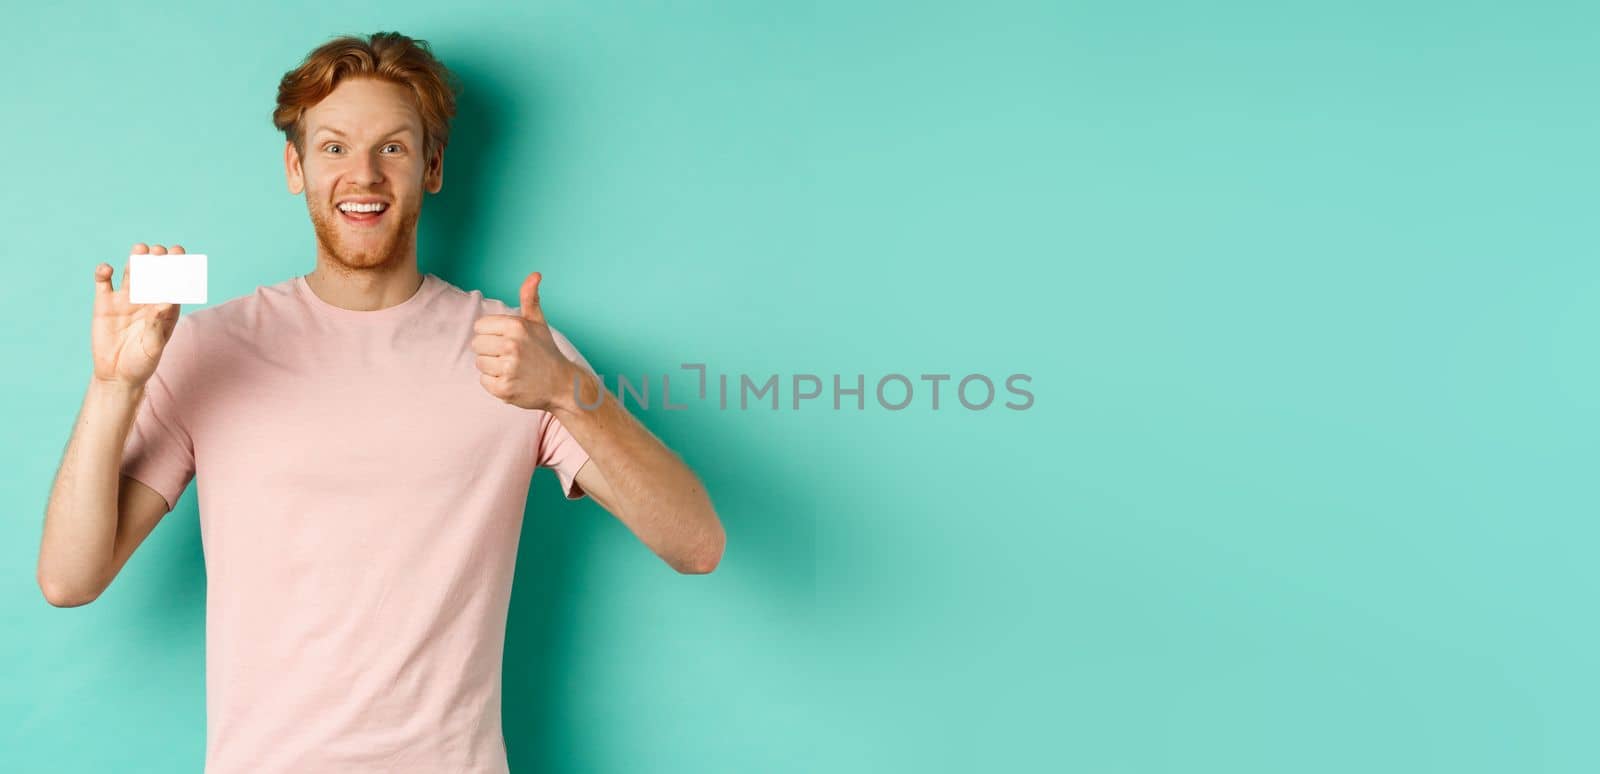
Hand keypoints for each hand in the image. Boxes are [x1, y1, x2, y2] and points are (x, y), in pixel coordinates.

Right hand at [92, 243, 184, 388]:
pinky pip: (104, 283)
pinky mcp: (104, 303)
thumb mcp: (152, 346)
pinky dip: (104, 272)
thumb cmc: (142, 363)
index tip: (178, 254)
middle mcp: (147, 300)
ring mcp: (126, 300)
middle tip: (158, 250)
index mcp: (165, 309)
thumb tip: (165, 302)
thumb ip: (157, 325)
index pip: (173, 284)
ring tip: (139, 249)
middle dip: (157, 261)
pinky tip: (107, 269)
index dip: (177, 268)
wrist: (116, 375)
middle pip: (153, 275)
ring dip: (135, 261)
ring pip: (131, 274)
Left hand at [472, 271, 574, 411]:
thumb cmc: (546, 351)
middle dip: (490, 350)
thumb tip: (535, 274)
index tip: (507, 340)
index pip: (479, 327)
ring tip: (512, 368)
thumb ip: (530, 297)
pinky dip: (495, 383)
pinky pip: (484, 381)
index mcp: (516, 326)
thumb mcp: (538, 322)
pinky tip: (512, 380)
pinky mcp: (504, 389)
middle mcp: (511, 346)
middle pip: (476, 344)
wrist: (562, 385)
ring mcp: (508, 368)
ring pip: (479, 363)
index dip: (491, 333)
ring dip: (492, 367)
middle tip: (511, 355)